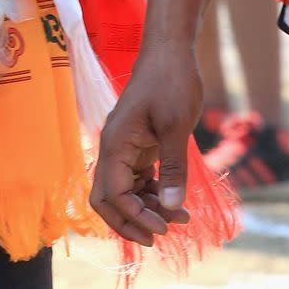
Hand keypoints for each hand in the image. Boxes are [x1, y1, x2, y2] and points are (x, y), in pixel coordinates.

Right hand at [90, 42, 199, 245]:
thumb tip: (170, 207)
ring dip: (146, 210)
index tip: (164, 228)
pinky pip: (136, 180)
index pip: (112, 194)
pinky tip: (175, 201)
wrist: (170, 51)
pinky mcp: (138, 145)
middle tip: (161, 236)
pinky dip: (152, 194)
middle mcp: (113, 148)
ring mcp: (124, 147)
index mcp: (115, 143)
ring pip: (123, 192)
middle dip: (130, 221)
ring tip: (180, 219)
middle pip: (107, 199)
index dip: (134, 216)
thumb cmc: (171, 81)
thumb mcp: (176, 126)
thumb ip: (172, 167)